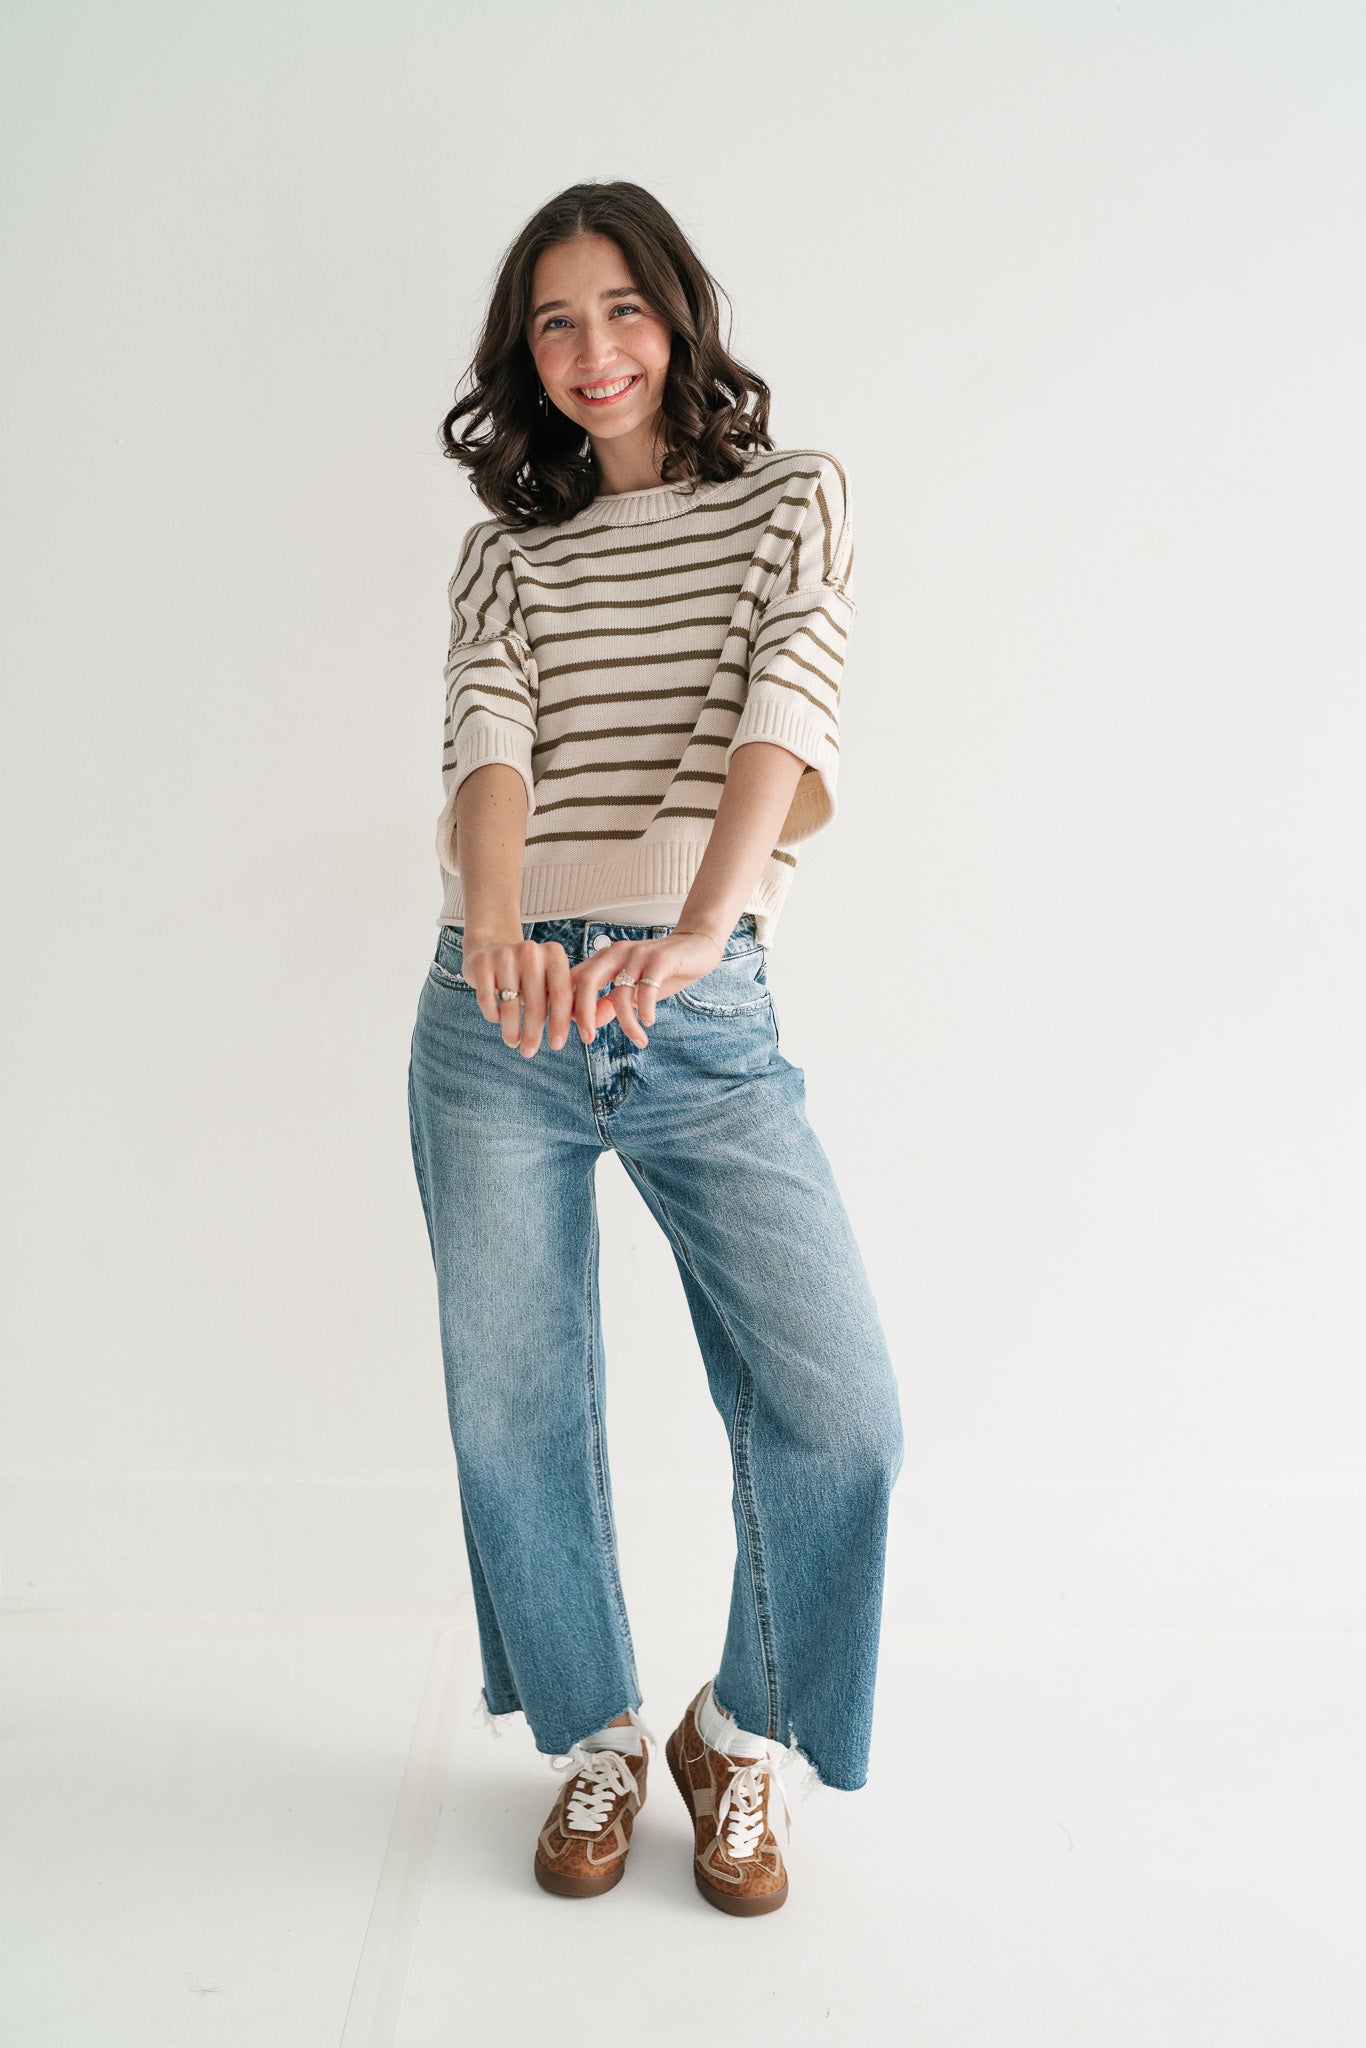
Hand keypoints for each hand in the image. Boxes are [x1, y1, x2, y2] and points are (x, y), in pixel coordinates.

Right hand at [459, 937, 580, 1057]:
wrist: (489, 950)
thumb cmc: (527, 974)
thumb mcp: (548, 980)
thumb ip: (562, 1000)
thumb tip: (578, 1033)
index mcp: (554, 954)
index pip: (562, 995)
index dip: (560, 1023)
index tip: (557, 1045)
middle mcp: (531, 951)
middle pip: (536, 1004)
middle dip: (533, 1034)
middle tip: (529, 1052)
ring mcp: (504, 955)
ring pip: (510, 1006)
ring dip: (512, 1031)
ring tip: (513, 1042)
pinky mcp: (481, 963)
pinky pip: (488, 1000)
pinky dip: (494, 1015)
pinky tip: (498, 1020)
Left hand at [568, 930, 725, 1049]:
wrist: (697, 947)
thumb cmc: (661, 971)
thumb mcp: (632, 990)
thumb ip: (608, 1004)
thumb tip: (587, 1023)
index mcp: (604, 959)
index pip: (574, 980)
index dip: (563, 1005)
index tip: (562, 1032)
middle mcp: (617, 953)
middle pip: (586, 982)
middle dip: (582, 1014)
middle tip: (587, 1040)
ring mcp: (638, 954)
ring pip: (621, 993)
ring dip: (627, 1024)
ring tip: (639, 1040)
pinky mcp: (661, 958)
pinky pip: (646, 990)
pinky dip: (645, 1010)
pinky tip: (649, 1021)